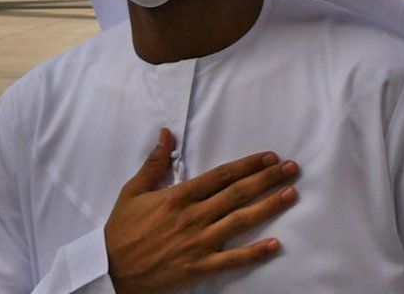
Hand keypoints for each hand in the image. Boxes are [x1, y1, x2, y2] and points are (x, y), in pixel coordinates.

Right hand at [104, 128, 299, 293]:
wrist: (112, 270)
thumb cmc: (121, 230)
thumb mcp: (133, 191)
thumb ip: (154, 163)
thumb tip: (166, 134)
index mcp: (178, 196)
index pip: (221, 175)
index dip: (248, 165)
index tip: (269, 157)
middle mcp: (193, 216)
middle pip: (237, 193)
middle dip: (267, 179)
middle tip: (292, 169)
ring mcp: (198, 242)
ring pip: (240, 221)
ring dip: (268, 207)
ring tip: (291, 194)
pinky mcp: (199, 267)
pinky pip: (233, 260)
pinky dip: (255, 253)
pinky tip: (276, 244)